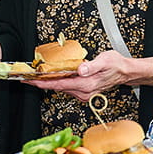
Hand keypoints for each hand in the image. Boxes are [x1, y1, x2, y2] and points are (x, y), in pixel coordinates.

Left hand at [28, 52, 152, 96]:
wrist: (126, 72)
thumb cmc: (116, 65)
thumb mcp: (105, 60)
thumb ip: (92, 65)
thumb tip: (80, 69)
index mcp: (86, 84)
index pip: (59, 84)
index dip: (43, 83)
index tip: (31, 81)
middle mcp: (84, 91)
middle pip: (57, 87)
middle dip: (41, 83)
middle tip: (27, 78)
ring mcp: (84, 93)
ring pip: (61, 88)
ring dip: (48, 83)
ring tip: (35, 77)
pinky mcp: (84, 91)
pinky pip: (67, 87)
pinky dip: (57, 82)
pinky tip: (51, 77)